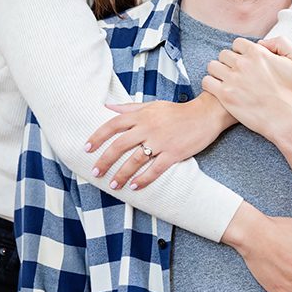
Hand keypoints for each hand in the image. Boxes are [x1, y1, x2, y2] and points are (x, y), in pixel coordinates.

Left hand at [85, 92, 234, 188]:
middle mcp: (148, 127)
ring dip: (122, 174)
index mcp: (141, 115)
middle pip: (120, 145)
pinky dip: (144, 179)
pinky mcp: (174, 154)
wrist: (205, 115)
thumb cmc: (176, 111)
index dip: (98, 137)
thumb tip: (107, 106)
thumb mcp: (152, 105)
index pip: (113, 125)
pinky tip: (134, 186)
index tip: (86, 148)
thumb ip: (129, 107)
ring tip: (113, 185)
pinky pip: (155, 169)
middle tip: (95, 172)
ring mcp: (161, 141)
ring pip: (135, 160)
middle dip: (105, 160)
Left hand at [202, 36, 291, 143]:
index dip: (241, 53)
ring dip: (218, 72)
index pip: (238, 44)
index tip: (246, 63)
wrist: (288, 120)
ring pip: (213, 66)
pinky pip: (207, 82)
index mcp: (258, 53)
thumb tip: (261, 43)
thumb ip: (282, 44)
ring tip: (226, 82)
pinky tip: (220, 91)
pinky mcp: (225, 95)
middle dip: (229, 63)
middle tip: (236, 75)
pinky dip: (211, 84)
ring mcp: (232, 79)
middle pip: (224, 54)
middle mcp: (243, 63)